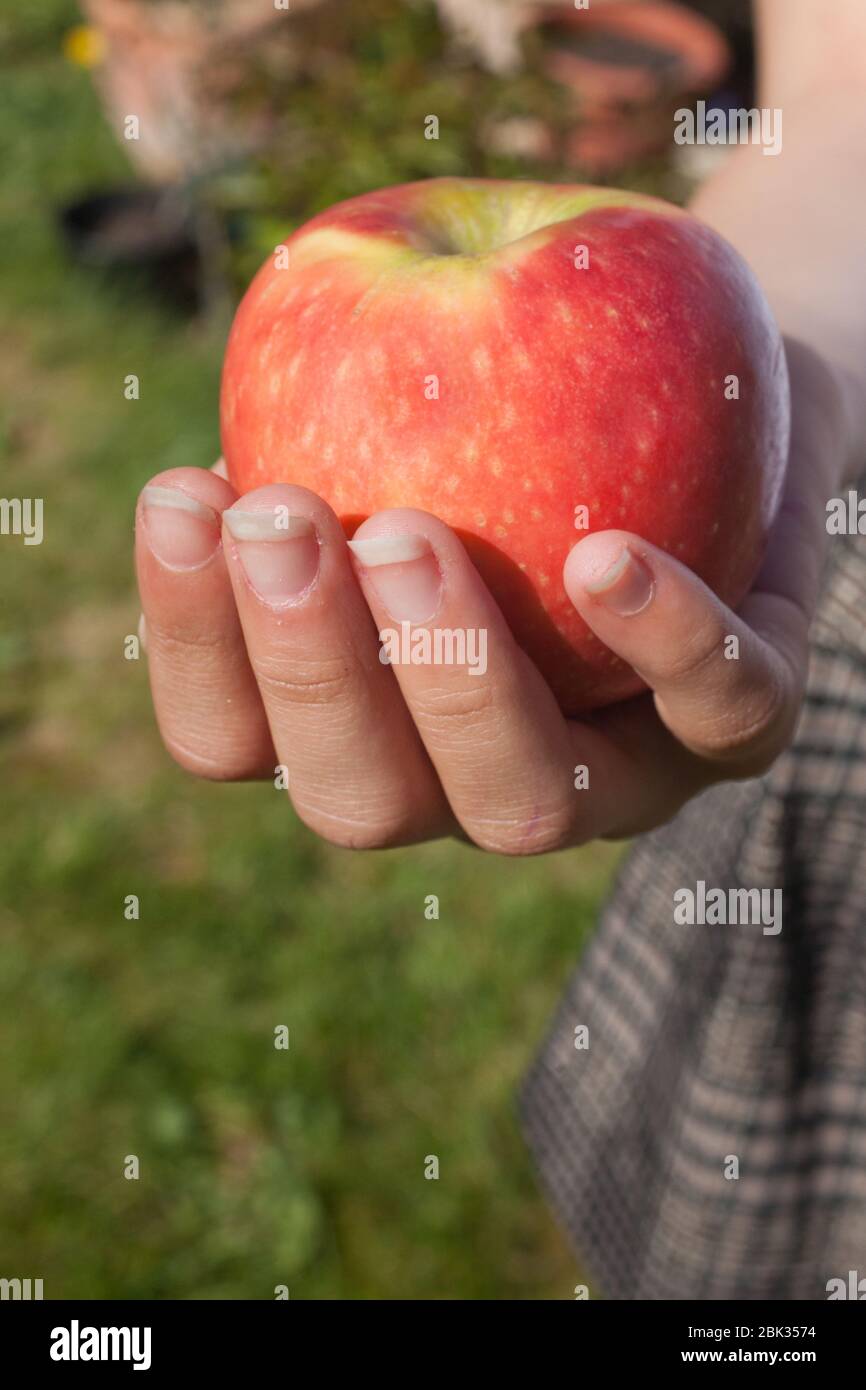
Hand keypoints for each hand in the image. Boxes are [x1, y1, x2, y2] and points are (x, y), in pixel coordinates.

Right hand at [134, 339, 845, 853]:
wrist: (703, 388)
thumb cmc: (518, 390)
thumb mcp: (406, 383)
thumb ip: (316, 422)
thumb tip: (210, 453)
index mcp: (368, 721)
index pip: (237, 739)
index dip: (193, 640)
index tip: (184, 492)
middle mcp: (473, 777)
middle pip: (361, 803)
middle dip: (309, 669)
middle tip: (285, 515)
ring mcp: (614, 774)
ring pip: (522, 808)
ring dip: (450, 675)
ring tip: (408, 528)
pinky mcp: (741, 723)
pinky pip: (721, 716)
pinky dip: (665, 645)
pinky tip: (603, 559)